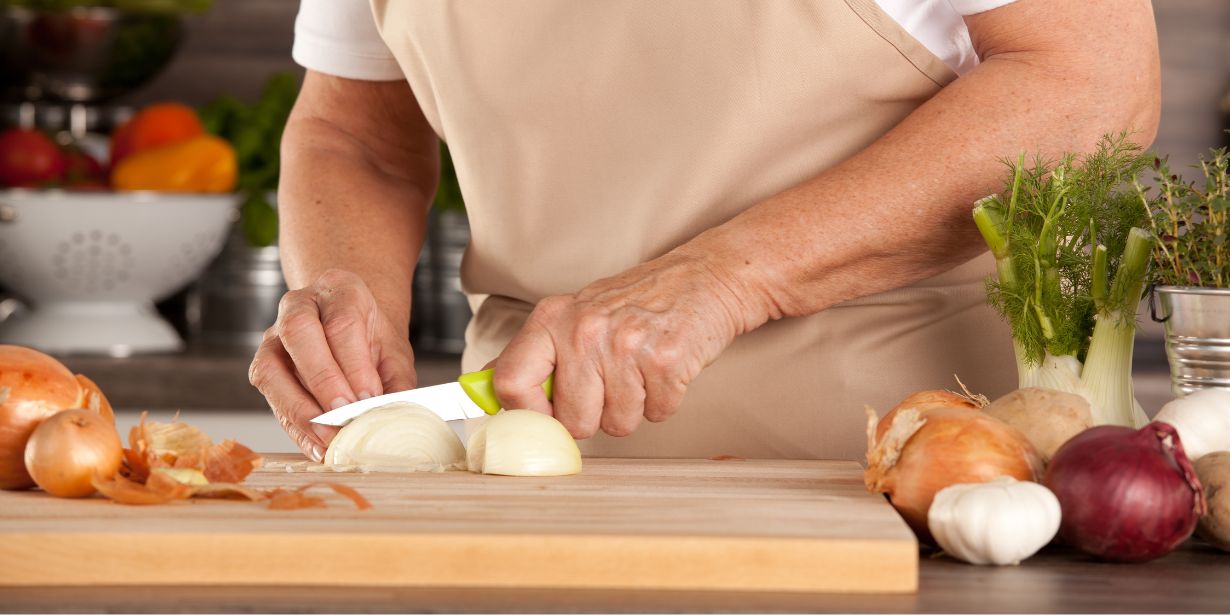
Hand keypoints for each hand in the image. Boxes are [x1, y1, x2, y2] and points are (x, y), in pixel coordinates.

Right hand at [249, 269, 415, 460]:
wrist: (346, 328)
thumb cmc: (371, 340)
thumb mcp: (394, 353)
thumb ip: (399, 383)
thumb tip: (400, 414)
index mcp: (340, 290)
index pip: (343, 323)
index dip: (355, 364)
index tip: (369, 397)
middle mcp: (299, 306)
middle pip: (299, 333)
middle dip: (322, 379)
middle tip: (343, 415)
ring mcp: (274, 336)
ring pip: (271, 367)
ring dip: (298, 407)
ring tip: (327, 438)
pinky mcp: (262, 366)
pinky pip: (270, 396)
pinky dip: (294, 426)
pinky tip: (316, 446)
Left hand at [491, 251, 763, 438]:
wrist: (704, 277)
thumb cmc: (637, 302)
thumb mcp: (574, 315)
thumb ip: (533, 356)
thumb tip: (486, 394)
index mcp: (551, 318)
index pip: (509, 383)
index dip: (528, 414)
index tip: (547, 416)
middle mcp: (583, 329)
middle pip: (572, 421)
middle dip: (595, 416)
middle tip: (612, 383)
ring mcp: (625, 344)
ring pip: (617, 424)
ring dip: (633, 408)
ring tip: (641, 370)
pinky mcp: (666, 360)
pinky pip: (656, 414)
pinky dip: (664, 401)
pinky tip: (664, 369)